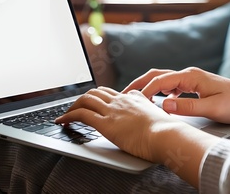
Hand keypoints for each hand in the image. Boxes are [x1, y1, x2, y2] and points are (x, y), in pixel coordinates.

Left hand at [55, 86, 184, 162]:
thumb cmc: (167, 132)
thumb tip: (155, 116)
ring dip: (73, 107)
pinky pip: (81, 114)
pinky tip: (62, 121)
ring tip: (66, 115)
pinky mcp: (105, 123)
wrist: (166, 135)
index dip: (101, 98)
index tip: (96, 104)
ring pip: (85, 100)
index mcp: (134, 98)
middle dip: (84, 99)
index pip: (113, 93)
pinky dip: (68, 116)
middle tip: (77, 108)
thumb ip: (152, 113)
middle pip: (96, 92)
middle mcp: (121, 100)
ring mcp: (112, 110)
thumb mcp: (160, 117)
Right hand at [123, 67, 229, 123]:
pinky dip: (160, 91)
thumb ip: (186, 107)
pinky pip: (172, 85)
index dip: (144, 91)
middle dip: (139, 83)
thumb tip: (162, 104)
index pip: (160, 81)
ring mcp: (192, 79)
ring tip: (134, 97)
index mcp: (191, 77)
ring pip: (163, 79)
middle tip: (123, 94)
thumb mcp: (212, 109)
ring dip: (148, 86)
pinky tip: (157, 101)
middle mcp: (189, 74)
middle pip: (157, 75)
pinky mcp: (196, 85)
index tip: (132, 101)